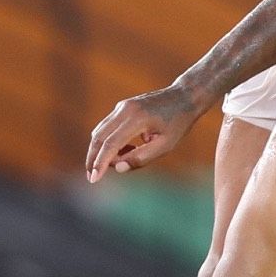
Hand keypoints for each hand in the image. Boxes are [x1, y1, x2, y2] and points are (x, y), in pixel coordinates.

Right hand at [86, 86, 201, 181]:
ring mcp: (122, 106)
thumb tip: (118, 168)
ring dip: (99, 150)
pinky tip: (124, 152)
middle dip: (93, 158)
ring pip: (100, 131)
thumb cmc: (178, 123)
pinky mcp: (122, 107)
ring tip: (112, 165)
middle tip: (91, 178)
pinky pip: (107, 126)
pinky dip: (108, 142)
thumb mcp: (166, 145)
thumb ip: (142, 157)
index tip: (93, 179)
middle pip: (99, 136)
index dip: (100, 162)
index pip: (111, 143)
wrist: (184, 97)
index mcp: (137, 119)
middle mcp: (125, 109)